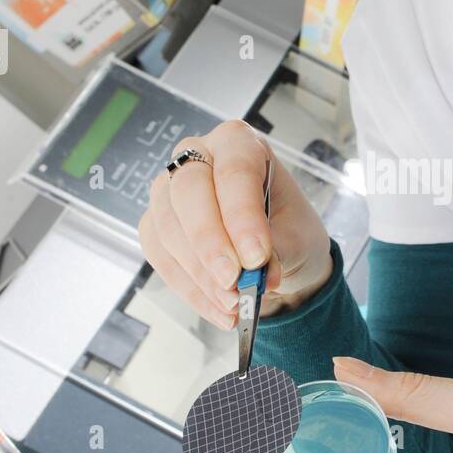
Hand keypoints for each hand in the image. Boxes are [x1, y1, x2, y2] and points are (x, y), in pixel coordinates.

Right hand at [138, 120, 332, 328]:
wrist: (275, 256)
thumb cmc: (288, 231)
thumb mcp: (298, 238)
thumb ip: (277, 248)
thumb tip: (254, 270)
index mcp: (240, 144)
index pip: (234, 171)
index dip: (242, 216)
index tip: (256, 257)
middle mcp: (199, 157)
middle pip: (189, 190)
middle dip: (211, 242)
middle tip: (234, 282)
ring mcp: (169, 189)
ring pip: (169, 226)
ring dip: (200, 273)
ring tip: (235, 303)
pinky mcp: (155, 224)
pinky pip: (161, 257)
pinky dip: (190, 289)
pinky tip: (218, 309)